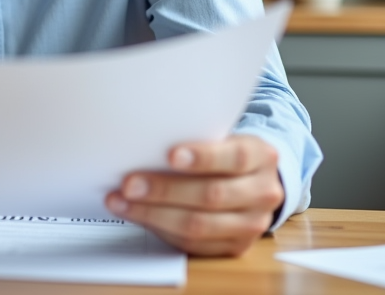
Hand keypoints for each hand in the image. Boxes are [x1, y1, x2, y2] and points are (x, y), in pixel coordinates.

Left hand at [105, 135, 283, 256]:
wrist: (255, 182)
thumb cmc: (227, 155)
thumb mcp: (224, 138)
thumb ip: (196, 140)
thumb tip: (145, 146)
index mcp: (262, 157)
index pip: (235, 158)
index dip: (202, 157)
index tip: (170, 155)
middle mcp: (262, 193)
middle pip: (212, 195)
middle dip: (164, 190)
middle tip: (129, 183)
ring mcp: (251, 225)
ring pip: (198, 226)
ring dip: (153, 214)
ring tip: (121, 202)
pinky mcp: (235, 247)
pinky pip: (192, 244)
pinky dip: (160, 229)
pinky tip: (137, 216)